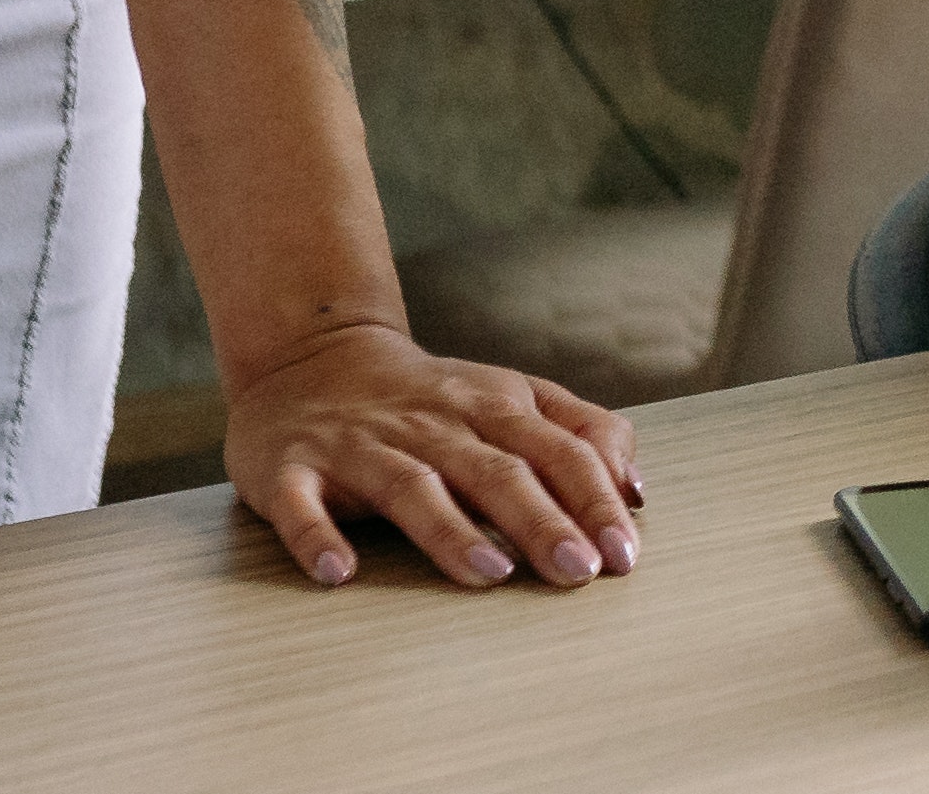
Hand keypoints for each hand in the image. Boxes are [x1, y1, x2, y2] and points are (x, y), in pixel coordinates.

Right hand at [227, 320, 644, 591]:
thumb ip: (579, 432)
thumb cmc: (431, 398)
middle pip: (495, 471)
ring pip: (410, 487)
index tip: (625, 553)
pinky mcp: (292, 469)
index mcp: (491, 406)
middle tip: (578, 571)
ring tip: (491, 572)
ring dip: (450, 531)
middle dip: (541, 521)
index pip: (556, 450)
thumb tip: (636, 490)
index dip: (594, 499)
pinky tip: (338, 572)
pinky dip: (316, 537)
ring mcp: (359, 446)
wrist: (311, 355)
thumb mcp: (512, 397)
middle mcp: (431, 425)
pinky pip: (302, 505)